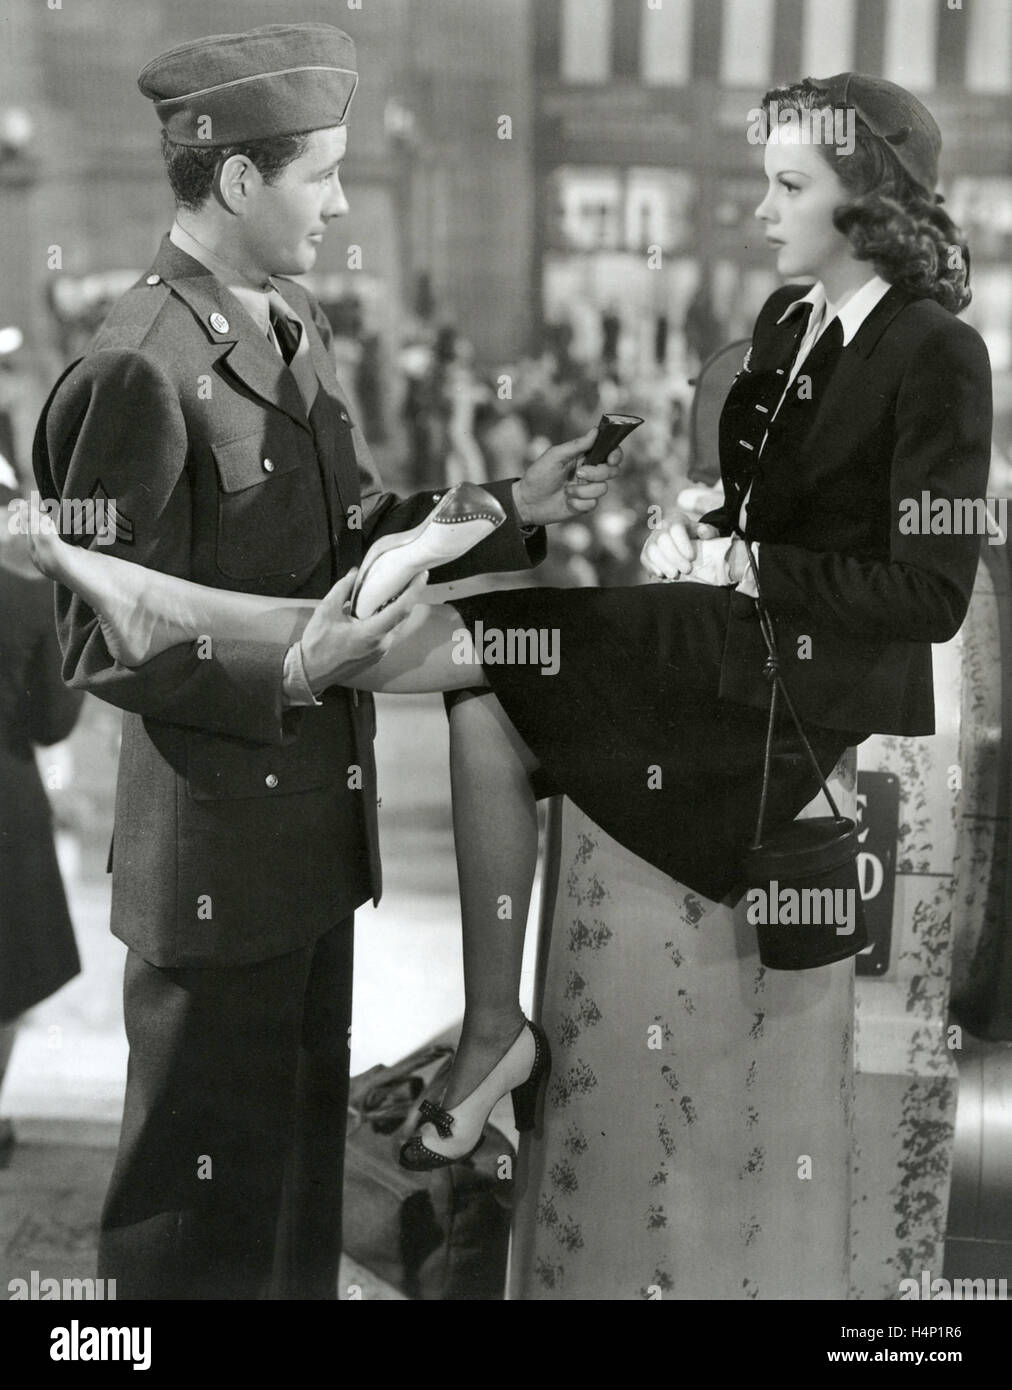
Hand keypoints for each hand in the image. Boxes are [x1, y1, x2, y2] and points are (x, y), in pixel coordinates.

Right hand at [298, 568, 429, 693]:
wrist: (311, 672)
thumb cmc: (318, 643)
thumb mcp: (325, 610)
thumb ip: (342, 589)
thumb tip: (355, 572)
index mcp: (372, 633)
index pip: (401, 609)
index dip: (414, 591)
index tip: (421, 575)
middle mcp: (382, 644)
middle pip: (401, 616)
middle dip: (405, 595)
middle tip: (406, 575)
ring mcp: (381, 652)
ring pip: (394, 625)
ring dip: (394, 607)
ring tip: (394, 588)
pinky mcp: (377, 656)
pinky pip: (387, 633)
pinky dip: (386, 619)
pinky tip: (380, 608)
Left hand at [512, 428, 621, 525]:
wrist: (527, 502)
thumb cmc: (539, 475)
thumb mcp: (554, 456)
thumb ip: (576, 445)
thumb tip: (595, 431)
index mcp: (584, 456)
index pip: (609, 452)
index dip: (616, 454)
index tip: (611, 458)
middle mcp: (590, 472)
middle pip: (611, 471)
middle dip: (597, 473)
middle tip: (579, 474)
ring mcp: (588, 489)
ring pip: (602, 489)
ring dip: (583, 490)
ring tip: (566, 491)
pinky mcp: (585, 505)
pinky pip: (593, 504)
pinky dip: (578, 503)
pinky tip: (567, 501)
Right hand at [640, 509, 721, 579]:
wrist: (681, 543)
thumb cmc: (695, 538)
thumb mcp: (703, 533)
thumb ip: (708, 532)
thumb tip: (705, 533)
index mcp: (676, 520)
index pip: (676, 528)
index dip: (682, 543)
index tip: (692, 557)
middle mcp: (661, 528)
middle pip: (663, 540)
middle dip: (674, 557)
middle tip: (687, 570)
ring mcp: (651, 539)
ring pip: (652, 550)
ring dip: (664, 564)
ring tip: (675, 575)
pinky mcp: (645, 552)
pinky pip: (645, 559)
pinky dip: (653, 568)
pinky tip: (664, 575)